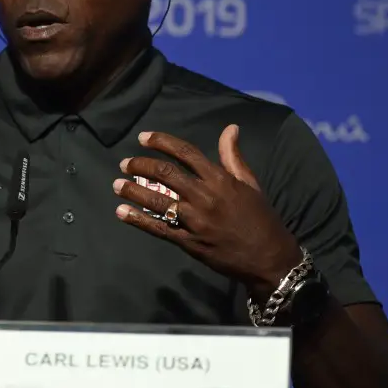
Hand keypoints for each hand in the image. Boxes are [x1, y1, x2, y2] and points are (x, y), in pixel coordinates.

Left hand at [113, 126, 301, 296]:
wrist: (270, 258)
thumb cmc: (261, 219)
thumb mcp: (250, 184)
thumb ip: (234, 157)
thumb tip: (230, 128)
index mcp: (220, 179)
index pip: (185, 153)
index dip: (162, 142)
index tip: (143, 138)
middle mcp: (205, 196)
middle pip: (165, 175)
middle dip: (141, 166)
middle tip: (125, 163)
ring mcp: (195, 221)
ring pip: (158, 201)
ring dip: (133, 191)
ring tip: (117, 184)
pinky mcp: (189, 243)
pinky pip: (159, 229)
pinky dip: (138, 220)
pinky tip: (122, 213)